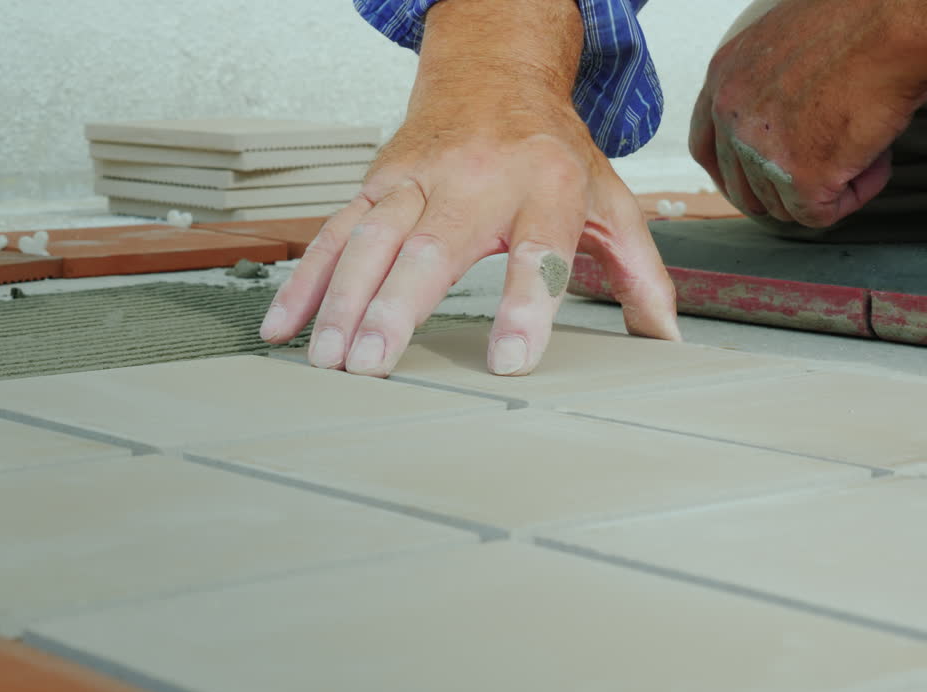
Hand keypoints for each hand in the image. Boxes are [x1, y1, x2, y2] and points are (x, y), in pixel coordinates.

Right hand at [257, 0, 679, 377]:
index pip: (539, 248)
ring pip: (370, 239)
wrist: (494, 72)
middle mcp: (477, 178)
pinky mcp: (375, 182)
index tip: (510, 361)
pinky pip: (332, 231)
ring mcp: (416, 178)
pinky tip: (284, 324)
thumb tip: (661, 335)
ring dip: (341, 300)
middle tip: (374, 365)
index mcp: (546, 184)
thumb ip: (638, 267)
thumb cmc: (550, 147)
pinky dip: (304, 279)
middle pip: (432, 246)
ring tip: (327, 358)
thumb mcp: (609, 195)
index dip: (526, 303)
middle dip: (396, 307)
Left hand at [690, 0, 926, 227]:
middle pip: (743, 186)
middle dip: (785, 187)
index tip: (762, 179)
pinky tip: (875, 162)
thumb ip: (764, 87)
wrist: (895, 21)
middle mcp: (730, 114)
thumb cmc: (859, 19)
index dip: (734, 172)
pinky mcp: (799, 177)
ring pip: (781, 204)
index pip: (706, 148)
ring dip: (826, 185)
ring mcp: (759, 149)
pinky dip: (852, 196)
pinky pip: (818, 214)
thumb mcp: (782, 45)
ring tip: (864, 146)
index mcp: (724, 78)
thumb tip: (780, 124)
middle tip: (830, 165)